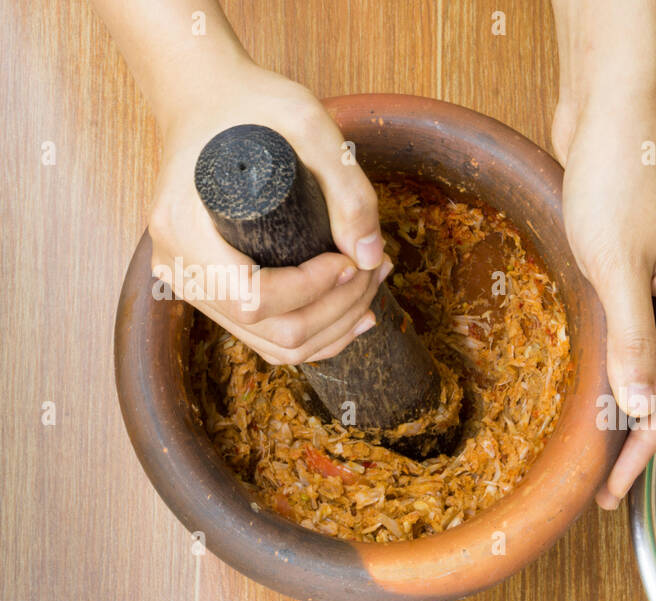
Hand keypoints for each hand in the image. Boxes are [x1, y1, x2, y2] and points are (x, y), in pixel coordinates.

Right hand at [148, 60, 388, 363]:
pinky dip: (316, 333)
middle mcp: (178, 265)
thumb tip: (370, 257)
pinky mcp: (211, 289)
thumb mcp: (307, 124)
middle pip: (272, 330)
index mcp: (183, 228)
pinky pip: (266, 335)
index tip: (351, 260)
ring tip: (371, 282)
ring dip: (335, 327)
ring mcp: (191, 283)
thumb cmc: (249, 104)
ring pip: (274, 343)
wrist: (205, 100)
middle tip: (376, 270)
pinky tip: (353, 310)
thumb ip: (346, 187)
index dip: (314, 292)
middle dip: (338, 312)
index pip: (254, 299)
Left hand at [553, 94, 655, 509]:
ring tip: (598, 454)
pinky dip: (617, 368)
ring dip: (626, 407)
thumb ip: (630, 340)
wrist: (612, 108)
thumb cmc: (620, 176)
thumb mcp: (618, 265)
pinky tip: (598, 391)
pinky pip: (634, 335)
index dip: (644, 445)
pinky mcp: (640, 271)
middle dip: (637, 438)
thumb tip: (635, 408)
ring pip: (651, 364)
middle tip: (603, 488)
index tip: (613, 489)